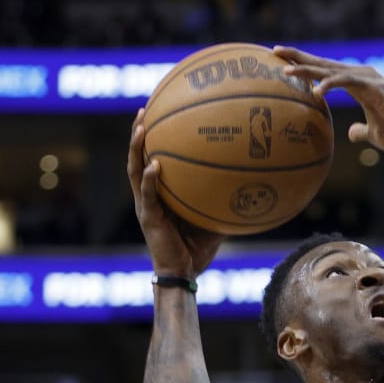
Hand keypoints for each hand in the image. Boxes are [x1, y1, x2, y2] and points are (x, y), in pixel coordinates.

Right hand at [126, 108, 223, 278]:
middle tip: (143, 109)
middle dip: (138, 132)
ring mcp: (145, 205)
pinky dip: (149, 179)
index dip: (152, 138)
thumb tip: (249, 183)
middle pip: (137, 157)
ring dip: (136, 148)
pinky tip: (154, 165)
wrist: (183, 273)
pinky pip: (148, 194)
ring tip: (141, 127)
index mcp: (159, 194)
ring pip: (134, 170)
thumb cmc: (196, 248)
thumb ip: (222, 200)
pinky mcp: (148, 218)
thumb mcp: (213, 219)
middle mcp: (148, 195)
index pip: (151, 159)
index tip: (158, 113)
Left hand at [273, 47, 383, 155]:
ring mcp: (367, 79)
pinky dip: (330, 84)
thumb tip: (350, 133)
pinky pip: (347, 82)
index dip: (305, 65)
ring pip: (331, 69)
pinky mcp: (374, 87)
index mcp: (358, 84)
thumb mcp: (374, 134)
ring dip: (307, 69)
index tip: (282, 61)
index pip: (326, 70)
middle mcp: (361, 76)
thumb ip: (360, 131)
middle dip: (298, 56)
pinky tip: (315, 91)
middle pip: (323, 62)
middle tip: (273, 50)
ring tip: (285, 69)